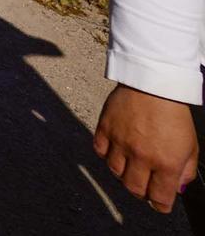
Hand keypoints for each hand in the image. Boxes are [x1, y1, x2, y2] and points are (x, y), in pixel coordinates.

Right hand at [95, 84, 198, 212]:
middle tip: (145, 185)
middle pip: (134, 189)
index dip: (160, 205)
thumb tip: (176, 188)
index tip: (160, 203)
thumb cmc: (175, 114)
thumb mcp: (190, 146)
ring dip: (124, 173)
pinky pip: (100, 152)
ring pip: (115, 172)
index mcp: (166, 163)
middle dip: (141, 191)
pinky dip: (107, 155)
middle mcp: (141, 157)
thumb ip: (185, 171)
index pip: (159, 198)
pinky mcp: (105, 129)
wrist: (154, 85)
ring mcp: (120, 143)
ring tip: (131, 167)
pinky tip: (116, 151)